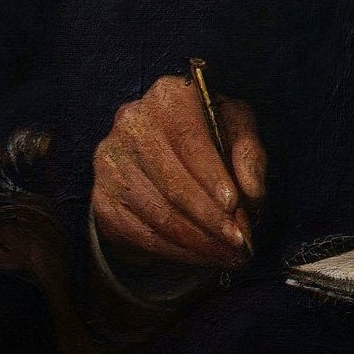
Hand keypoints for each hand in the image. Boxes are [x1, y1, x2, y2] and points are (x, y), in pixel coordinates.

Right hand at [92, 73, 266, 266]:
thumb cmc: (209, 129)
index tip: (236, 208)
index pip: (190, 141)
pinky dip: (173, 251)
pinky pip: (138, 234)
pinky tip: (199, 257)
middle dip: (211, 221)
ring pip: (157, 214)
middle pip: (173, 184)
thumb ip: (249, 153)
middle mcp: (131, 125)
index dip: (213, 178)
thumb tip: (252, 196)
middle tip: (240, 245)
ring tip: (227, 256)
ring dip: (196, 243)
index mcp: (168, 97)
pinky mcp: (102, 197)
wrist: (162, 140)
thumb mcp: (236, 125)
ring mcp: (111, 162)